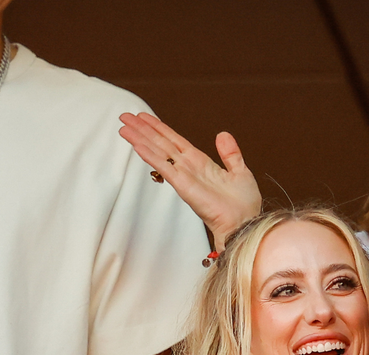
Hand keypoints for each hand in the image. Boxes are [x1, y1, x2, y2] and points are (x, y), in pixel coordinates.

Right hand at [117, 112, 260, 244]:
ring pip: (158, 152)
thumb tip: (222, 135)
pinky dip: (150, 155)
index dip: (159, 128)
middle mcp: (189, 168)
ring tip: (124, 127)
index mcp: (201, 163)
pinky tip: (137, 145)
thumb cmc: (243, 206)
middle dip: (143, 130)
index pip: (175, 141)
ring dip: (140, 139)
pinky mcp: (183, 186)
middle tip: (125, 117)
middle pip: (161, 143)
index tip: (144, 118)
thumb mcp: (240, 171)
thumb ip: (230, 153)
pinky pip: (164, 167)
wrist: (245, 223)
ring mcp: (184, 176)